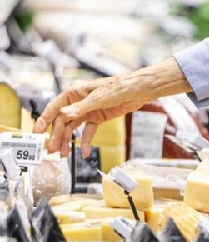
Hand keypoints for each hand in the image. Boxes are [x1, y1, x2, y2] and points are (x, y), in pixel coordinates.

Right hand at [33, 58, 191, 157]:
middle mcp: (79, 101)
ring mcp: (88, 110)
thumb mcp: (98, 98)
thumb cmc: (119, 88)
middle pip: (63, 120)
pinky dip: (86, 141)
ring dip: (68, 140)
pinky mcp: (98, 117)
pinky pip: (88, 131)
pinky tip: (84, 151)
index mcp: (75, 93)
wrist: (138, 91)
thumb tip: (64, 115)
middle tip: (51, 150)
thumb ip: (80, 108)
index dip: (45, 119)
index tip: (37, 132)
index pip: (55, 107)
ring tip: (63, 154)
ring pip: (73, 127)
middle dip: (56, 136)